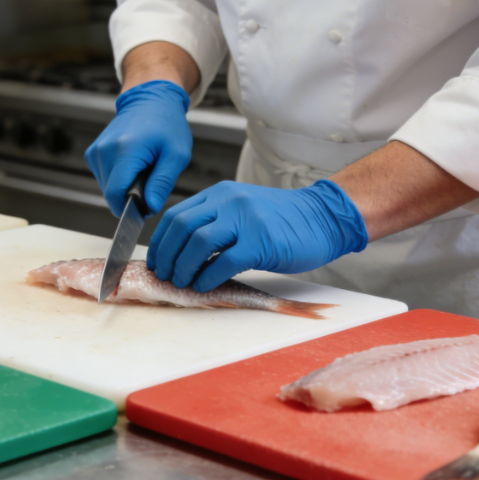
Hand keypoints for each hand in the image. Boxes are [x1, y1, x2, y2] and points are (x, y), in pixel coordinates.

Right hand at [85, 80, 191, 215]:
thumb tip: (150, 207)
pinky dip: (119, 178)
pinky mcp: (93, 153)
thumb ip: (162, 183)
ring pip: (107, 188)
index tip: (147, 207)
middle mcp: (104, 151)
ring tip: (143, 168)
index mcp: (125, 150)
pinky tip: (132, 164)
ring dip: (126, 187)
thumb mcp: (176, 155)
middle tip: (151, 180)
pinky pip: (105, 178)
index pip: (116, 195)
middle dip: (131, 196)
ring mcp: (95, 151)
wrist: (150, 100)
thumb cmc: (166, 125)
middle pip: (111, 194)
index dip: (131, 209)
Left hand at [147, 179, 367, 291]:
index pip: (176, 215)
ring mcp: (246, 220)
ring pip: (198, 243)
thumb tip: (182, 251)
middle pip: (182, 228)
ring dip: (183, 268)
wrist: (322, 217)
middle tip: (164, 275)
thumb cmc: (283, 220)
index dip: (160, 241)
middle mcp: (229, 202)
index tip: (156, 260)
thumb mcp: (242, 209)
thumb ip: (215, 221)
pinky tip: (203, 286)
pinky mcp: (261, 241)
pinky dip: (207, 277)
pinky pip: (224, 262)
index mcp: (220, 193)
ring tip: (181, 282)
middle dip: (167, 256)